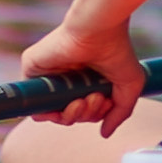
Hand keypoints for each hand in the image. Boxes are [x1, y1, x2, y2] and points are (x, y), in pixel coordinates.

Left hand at [17, 11, 141, 120]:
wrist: (100, 28)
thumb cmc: (118, 50)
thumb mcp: (128, 88)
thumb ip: (119, 113)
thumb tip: (104, 134)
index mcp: (84, 80)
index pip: (83, 110)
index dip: (93, 114)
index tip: (105, 102)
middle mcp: (65, 78)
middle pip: (68, 115)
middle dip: (86, 115)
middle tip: (96, 98)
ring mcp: (49, 75)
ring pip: (52, 113)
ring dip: (71, 116)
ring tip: (86, 99)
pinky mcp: (33, 69)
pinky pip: (34, 105)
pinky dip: (47, 112)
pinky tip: (65, 104)